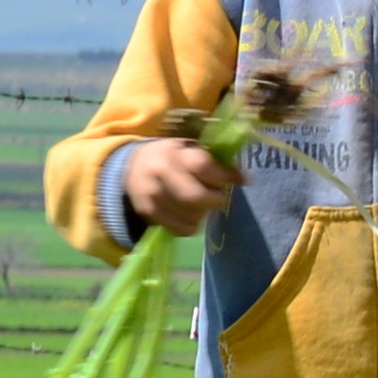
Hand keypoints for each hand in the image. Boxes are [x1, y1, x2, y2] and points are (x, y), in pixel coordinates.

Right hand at [120, 136, 244, 230]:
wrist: (131, 166)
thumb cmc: (172, 156)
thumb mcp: (192, 149)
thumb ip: (217, 161)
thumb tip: (246, 179)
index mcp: (173, 152)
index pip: (202, 166)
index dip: (224, 176)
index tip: (238, 180)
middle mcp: (159, 173)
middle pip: (195, 197)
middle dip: (215, 200)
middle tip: (219, 198)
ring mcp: (151, 195)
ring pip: (189, 216)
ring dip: (204, 214)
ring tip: (203, 205)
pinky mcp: (147, 212)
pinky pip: (179, 228)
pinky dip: (191, 225)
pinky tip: (190, 216)